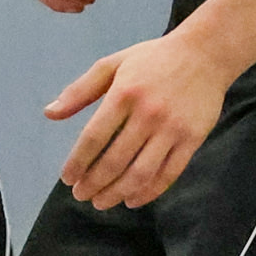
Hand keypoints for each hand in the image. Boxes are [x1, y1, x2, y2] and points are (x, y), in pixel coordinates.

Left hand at [47, 27, 234, 209]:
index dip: (77, 163)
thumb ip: (79, 91)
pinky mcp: (193, 139)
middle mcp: (147, 113)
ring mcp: (172, 128)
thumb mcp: (112, 64)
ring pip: (141, 173)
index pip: (93, 138)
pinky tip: (133, 199)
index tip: (68, 178)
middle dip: (93, 184)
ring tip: (101, 202)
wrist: (206, 53)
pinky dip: (149, 192)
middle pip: (115, 161)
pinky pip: (169, 174)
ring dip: (117, 193)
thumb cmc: (153, 59)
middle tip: (81, 195)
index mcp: (123, 94)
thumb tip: (49, 114)